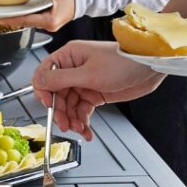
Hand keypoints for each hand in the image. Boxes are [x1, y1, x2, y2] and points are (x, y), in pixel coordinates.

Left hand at [0, 0, 75, 31]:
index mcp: (50, 21)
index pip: (26, 21)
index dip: (11, 20)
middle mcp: (50, 26)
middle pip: (27, 22)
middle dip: (14, 18)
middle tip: (0, 15)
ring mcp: (51, 24)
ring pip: (32, 21)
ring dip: (21, 16)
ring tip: (9, 11)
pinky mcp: (52, 20)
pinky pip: (37, 18)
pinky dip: (29, 14)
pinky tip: (23, 9)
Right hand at [31, 41, 162, 139]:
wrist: (148, 68)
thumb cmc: (122, 62)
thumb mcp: (89, 73)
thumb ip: (61, 79)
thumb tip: (38, 81)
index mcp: (69, 56)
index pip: (45, 74)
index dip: (44, 91)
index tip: (49, 105)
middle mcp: (74, 68)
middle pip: (56, 94)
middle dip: (60, 111)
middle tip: (66, 125)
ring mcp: (84, 81)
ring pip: (69, 105)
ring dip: (72, 119)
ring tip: (80, 129)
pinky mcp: (94, 93)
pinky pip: (82, 110)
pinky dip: (83, 121)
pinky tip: (86, 130)